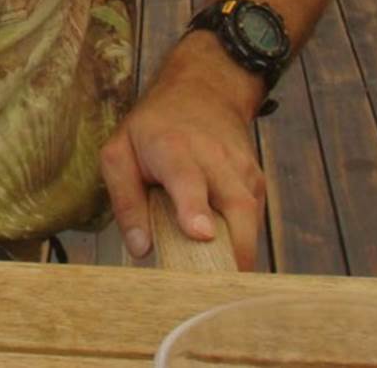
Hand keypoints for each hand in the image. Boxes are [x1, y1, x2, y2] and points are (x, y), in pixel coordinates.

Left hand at [99, 36, 266, 269]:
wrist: (202, 91)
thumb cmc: (152, 128)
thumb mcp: (120, 151)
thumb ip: (125, 199)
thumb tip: (141, 248)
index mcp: (173, 148)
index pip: (188, 179)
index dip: (194, 207)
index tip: (200, 234)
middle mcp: (214, 158)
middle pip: (236, 205)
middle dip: (234, 247)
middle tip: (218, 285)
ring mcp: (241, 169)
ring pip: (250, 217)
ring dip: (239, 250)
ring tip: (219, 278)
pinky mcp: (256, 181)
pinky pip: (254, 219)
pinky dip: (242, 240)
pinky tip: (224, 250)